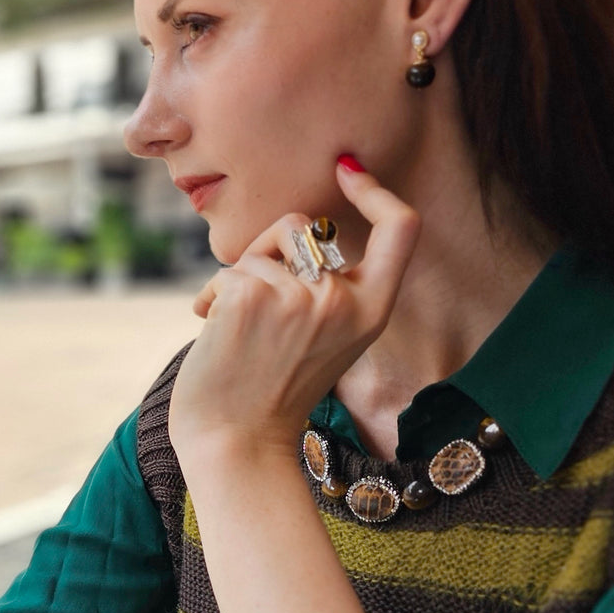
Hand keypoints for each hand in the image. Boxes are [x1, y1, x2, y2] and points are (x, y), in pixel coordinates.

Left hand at [169, 159, 419, 477]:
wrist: (237, 442)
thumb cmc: (272, 390)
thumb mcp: (325, 338)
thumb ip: (328, 288)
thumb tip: (306, 229)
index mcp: (372, 311)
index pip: (401, 228)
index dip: (377, 191)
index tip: (348, 170)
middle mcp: (342, 301)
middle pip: (304, 227)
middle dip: (267, 251)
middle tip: (254, 307)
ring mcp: (300, 297)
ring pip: (259, 249)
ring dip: (236, 281)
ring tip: (235, 332)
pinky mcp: (254, 295)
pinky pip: (228, 271)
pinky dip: (211, 297)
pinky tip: (213, 332)